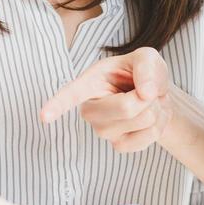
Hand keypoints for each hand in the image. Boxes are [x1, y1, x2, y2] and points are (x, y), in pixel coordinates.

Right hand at [39, 47, 174, 153]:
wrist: (155, 97)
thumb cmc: (142, 74)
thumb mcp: (146, 58)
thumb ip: (146, 67)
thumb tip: (145, 93)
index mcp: (90, 82)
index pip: (71, 94)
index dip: (57, 104)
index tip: (44, 117)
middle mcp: (90, 109)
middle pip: (126, 108)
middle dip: (147, 97)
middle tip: (145, 90)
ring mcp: (103, 131)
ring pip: (142, 120)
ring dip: (156, 109)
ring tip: (148, 102)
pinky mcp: (119, 146)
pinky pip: (149, 137)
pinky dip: (160, 125)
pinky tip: (151, 118)